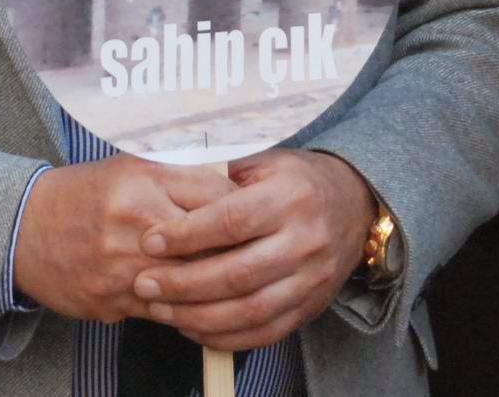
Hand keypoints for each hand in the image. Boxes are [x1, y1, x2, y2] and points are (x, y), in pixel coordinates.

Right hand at [10, 155, 235, 322]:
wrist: (25, 230)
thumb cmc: (86, 194)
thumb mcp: (131, 167)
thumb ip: (180, 172)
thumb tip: (234, 182)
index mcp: (142, 178)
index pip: (215, 195)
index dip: (242, 207)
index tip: (255, 212)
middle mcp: (133, 220)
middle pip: (209, 244)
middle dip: (235, 251)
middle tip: (253, 251)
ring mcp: (121, 265)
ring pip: (190, 284)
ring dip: (211, 284)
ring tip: (229, 279)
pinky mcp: (111, 300)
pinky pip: (163, 310)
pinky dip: (181, 306)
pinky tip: (190, 297)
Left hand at [130, 150, 375, 351]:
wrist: (354, 204)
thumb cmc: (295, 180)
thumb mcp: (264, 162)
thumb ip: (220, 173)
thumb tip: (166, 179)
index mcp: (290, 197)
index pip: (231, 221)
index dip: (186, 235)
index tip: (149, 241)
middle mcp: (306, 240)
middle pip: (238, 273)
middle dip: (184, 283)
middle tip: (144, 284)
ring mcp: (312, 279)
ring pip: (250, 310)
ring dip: (199, 316)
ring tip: (160, 311)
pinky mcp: (313, 307)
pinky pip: (266, 332)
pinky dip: (226, 337)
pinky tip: (193, 328)